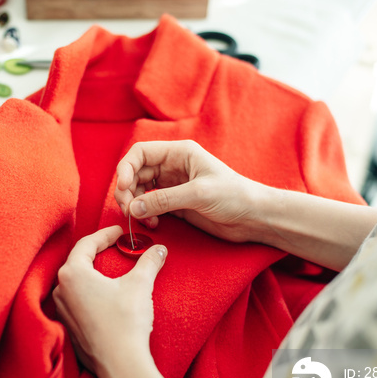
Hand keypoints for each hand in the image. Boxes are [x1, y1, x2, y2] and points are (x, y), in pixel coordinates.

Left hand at [53, 226, 166, 377]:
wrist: (121, 365)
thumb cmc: (126, 322)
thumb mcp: (140, 285)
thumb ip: (149, 262)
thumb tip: (159, 249)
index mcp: (72, 274)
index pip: (86, 244)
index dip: (105, 234)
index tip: (120, 232)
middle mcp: (61, 291)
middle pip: (77, 262)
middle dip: (97, 252)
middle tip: (115, 246)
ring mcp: (62, 311)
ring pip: (75, 284)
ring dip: (92, 275)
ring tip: (110, 272)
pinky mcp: (68, 328)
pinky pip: (77, 303)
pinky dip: (90, 295)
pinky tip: (105, 298)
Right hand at [114, 140, 265, 242]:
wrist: (254, 217)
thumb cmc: (235, 196)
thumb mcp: (198, 194)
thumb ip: (164, 200)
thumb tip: (133, 208)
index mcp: (179, 153)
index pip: (140, 153)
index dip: (125, 168)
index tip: (122, 187)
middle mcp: (172, 167)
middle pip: (135, 173)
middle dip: (127, 191)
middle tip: (128, 211)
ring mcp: (172, 186)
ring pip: (139, 191)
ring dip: (135, 205)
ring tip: (142, 219)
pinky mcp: (175, 204)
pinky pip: (149, 206)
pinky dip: (145, 215)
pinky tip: (154, 223)